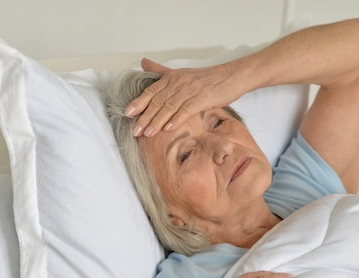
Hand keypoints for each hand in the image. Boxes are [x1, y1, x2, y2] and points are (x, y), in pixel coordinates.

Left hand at [124, 58, 240, 136]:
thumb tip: (143, 62)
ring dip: (157, 121)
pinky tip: (169, 128)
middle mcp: (179, 83)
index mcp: (172, 77)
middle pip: (157, 101)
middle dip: (145, 117)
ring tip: (148, 133)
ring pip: (170, 107)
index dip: (139, 103)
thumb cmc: (207, 79)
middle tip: (135, 131)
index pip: (151, 91)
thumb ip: (161, 71)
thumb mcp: (182, 73)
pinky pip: (187, 109)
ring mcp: (191, 90)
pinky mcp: (203, 98)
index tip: (127, 114)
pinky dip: (177, 119)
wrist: (231, 76)